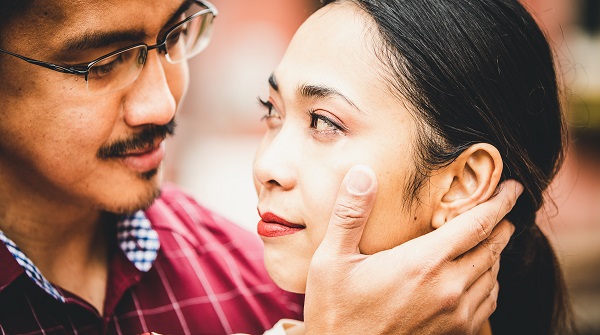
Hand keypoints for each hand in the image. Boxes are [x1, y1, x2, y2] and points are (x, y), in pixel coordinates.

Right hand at [303, 165, 521, 334]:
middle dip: (502, 223)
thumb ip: (350, 214)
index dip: (499, 202)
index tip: (513, 188)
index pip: (477, 224)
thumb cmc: (336, 312)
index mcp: (423, 264)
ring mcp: (456, 315)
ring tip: (491, 237)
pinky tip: (480, 275)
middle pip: (493, 247)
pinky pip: (489, 302)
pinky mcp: (457, 334)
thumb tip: (362, 173)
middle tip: (505, 207)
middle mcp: (448, 289)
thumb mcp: (331, 260)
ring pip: (494, 275)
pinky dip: (491, 281)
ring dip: (496, 252)